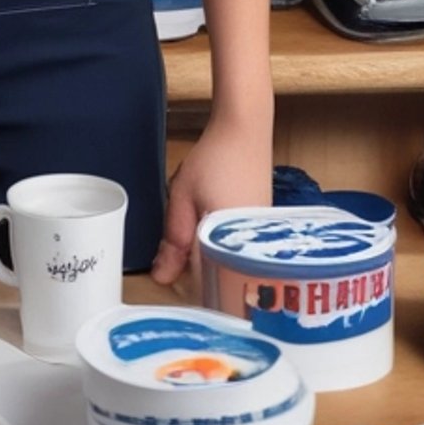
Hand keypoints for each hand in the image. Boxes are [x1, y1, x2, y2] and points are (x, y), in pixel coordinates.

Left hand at [150, 114, 273, 288]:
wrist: (245, 130)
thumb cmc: (214, 159)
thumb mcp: (182, 198)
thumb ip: (174, 240)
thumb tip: (160, 278)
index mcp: (230, 243)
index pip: (209, 287)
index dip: (188, 294)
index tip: (172, 294)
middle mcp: (252, 247)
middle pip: (224, 281)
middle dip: (201, 282)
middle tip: (180, 270)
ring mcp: (261, 239)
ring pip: (233, 268)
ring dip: (213, 267)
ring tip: (193, 258)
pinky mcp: (263, 230)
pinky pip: (241, 253)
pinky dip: (224, 253)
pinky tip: (211, 243)